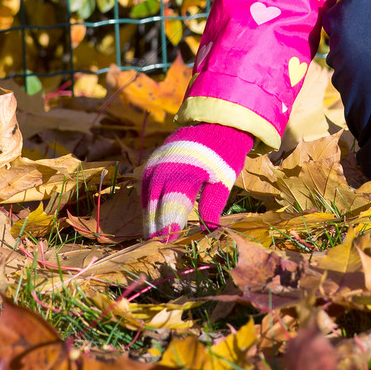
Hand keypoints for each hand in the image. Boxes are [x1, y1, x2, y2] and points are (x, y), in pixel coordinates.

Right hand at [141, 123, 253, 237]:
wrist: (217, 124)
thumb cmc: (224, 154)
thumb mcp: (223, 180)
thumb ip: (212, 206)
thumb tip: (208, 232)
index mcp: (185, 171)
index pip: (172, 204)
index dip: (168, 225)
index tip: (168, 244)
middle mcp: (166, 165)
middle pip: (155, 201)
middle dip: (155, 224)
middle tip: (157, 245)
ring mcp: (158, 160)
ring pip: (147, 193)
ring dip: (149, 214)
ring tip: (152, 235)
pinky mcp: (154, 158)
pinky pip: (146, 183)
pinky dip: (147, 200)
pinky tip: (151, 214)